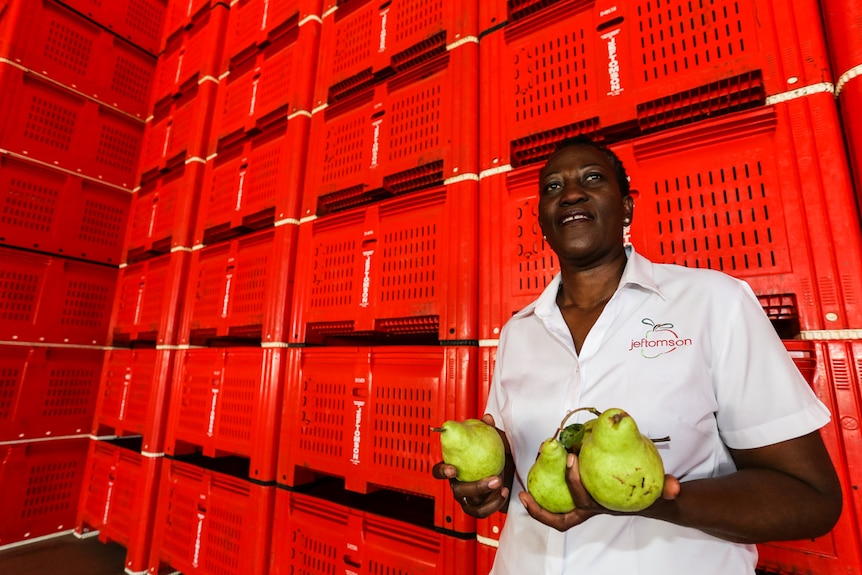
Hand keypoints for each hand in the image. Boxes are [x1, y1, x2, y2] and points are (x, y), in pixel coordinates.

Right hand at [431, 414, 511, 517]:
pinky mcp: (478, 508)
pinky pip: (482, 511)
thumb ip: (487, 430)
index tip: (453, 469)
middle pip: (458, 491)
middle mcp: (457, 485)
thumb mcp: (492, 440)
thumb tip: (487, 418)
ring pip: (471, 504)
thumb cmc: (493, 454)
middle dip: (476, 487)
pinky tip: (504, 492)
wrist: (506, 470)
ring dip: (488, 497)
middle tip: (495, 479)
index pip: (438, 472)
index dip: (442, 471)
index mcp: (454, 468)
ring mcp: (467, 499)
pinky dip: (494, 504)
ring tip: (502, 486)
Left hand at [519, 452, 681, 530]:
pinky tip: (535, 471)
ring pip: (553, 510)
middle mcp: (588, 510)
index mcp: (602, 507)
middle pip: (561, 518)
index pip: (584, 503)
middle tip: (526, 492)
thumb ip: (667, 490)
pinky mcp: (576, 496)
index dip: (574, 485)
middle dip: (542, 509)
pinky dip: (543, 489)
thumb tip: (674, 488)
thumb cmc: (648, 494)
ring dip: (536, 504)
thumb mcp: (659, 491)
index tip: (571, 460)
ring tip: (520, 488)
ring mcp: (581, 505)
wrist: (649, 499)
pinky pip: (556, 496)